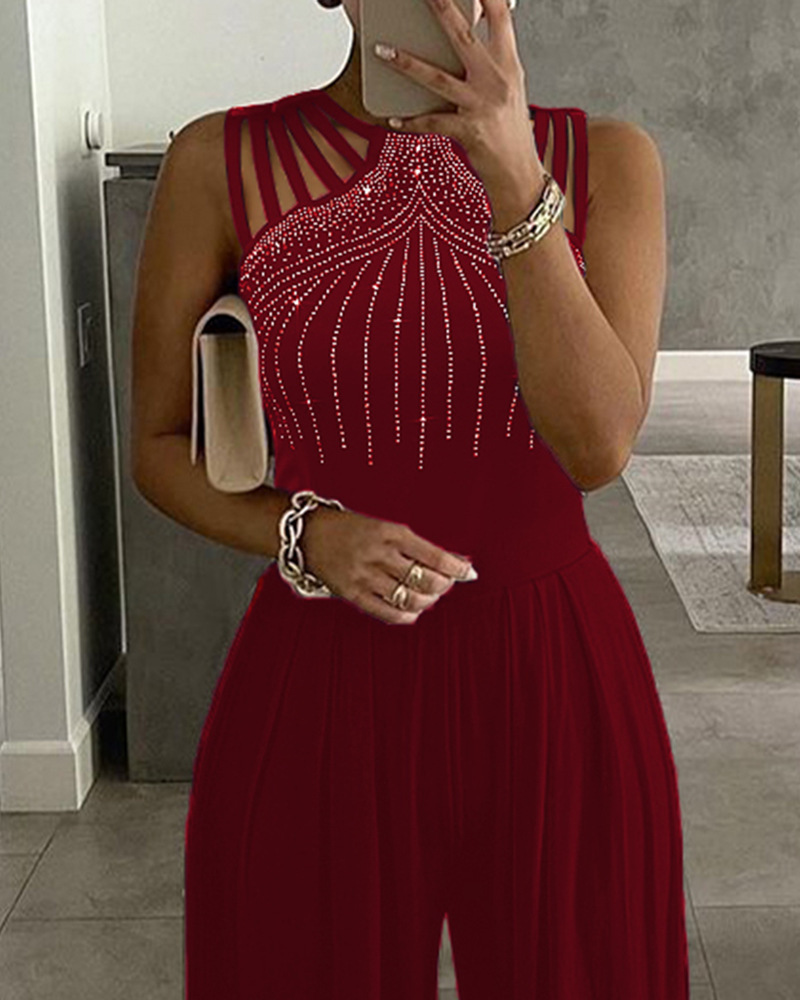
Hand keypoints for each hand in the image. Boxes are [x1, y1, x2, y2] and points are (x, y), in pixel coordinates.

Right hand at [301, 504, 476, 624]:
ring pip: (410, 598)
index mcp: (391, 533)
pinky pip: (388, 612)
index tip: (469, 572)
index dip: (457, 568)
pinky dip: (407, 615)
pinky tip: (412, 610)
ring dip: (427, 601)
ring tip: (429, 596)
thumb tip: (452, 561)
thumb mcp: (385, 528)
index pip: (434, 555)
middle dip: (443, 586)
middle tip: (446, 584)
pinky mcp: (352, 594)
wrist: (309, 534)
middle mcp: (379, 554)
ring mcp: (365, 576)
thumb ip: (415, 546)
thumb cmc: (352, 529)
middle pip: (426, 580)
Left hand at [373, 0, 543, 196]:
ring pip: (437, 78)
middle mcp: (496, 79)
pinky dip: (411, 121)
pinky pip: (432, 122)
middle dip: (441, 8)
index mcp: (508, 64)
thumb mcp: (510, 88)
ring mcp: (481, 104)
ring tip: (382, 51)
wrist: (519, 172)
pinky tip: (394, 119)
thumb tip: (469, 38)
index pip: (500, 16)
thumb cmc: (511, 131)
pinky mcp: (468, 131)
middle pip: (463, 36)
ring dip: (406, 64)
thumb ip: (492, 60)